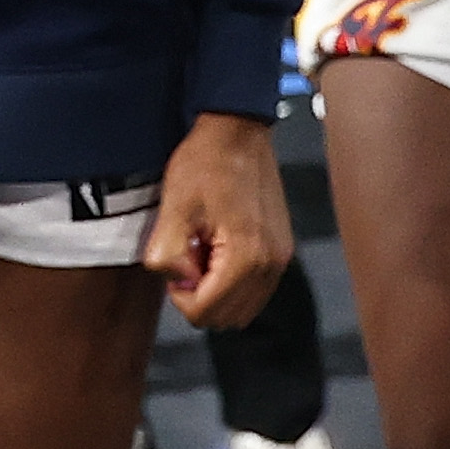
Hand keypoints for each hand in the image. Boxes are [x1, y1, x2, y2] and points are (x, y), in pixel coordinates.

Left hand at [142, 110, 294, 326]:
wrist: (237, 131)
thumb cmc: (205, 163)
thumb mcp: (174, 207)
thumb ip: (168, 254)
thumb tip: (177, 281)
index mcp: (245, 257)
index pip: (205, 312)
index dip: (179, 294)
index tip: (175, 262)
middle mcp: (270, 265)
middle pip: (226, 317)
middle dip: (199, 296)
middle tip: (187, 257)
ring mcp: (280, 259)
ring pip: (243, 308)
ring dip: (217, 292)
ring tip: (203, 252)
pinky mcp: (282, 250)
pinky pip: (256, 290)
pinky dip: (234, 282)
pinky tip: (218, 249)